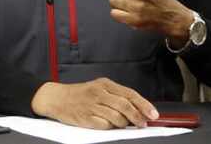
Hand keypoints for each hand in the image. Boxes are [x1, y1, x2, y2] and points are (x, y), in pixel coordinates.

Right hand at [32, 79, 158, 128]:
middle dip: (137, 117)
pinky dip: (110, 127)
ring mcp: (92, 105)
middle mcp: (98, 93)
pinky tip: (107, 124)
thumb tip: (139, 110)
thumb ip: (117, 96)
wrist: (56, 98)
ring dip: (123, 123)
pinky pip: (105, 125)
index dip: (144, 105)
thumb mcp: (99, 88)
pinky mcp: (85, 117)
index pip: (129, 94)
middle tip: (143, 124)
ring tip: (121, 123)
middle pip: (125, 106)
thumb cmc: (80, 94)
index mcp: (104, 84)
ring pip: (117, 117)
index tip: (153, 114)